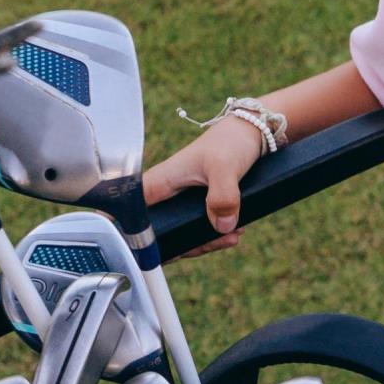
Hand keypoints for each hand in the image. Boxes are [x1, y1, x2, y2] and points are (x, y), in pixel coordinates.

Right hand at [142, 116, 263, 259]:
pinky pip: (200, 229)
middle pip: (161, 234)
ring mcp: (180, 202)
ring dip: (205, 241)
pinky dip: (215, 235)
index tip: (153, 248)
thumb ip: (223, 196)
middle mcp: (165, 195)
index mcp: (159, 183)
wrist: (249, 134)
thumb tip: (222, 226)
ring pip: (182, 234)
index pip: (133, 216)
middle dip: (186, 246)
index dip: (135, 236)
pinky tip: (235, 232)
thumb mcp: (226, 167)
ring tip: (234, 234)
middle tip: (215, 241)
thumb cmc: (230, 142)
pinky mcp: (197, 206)